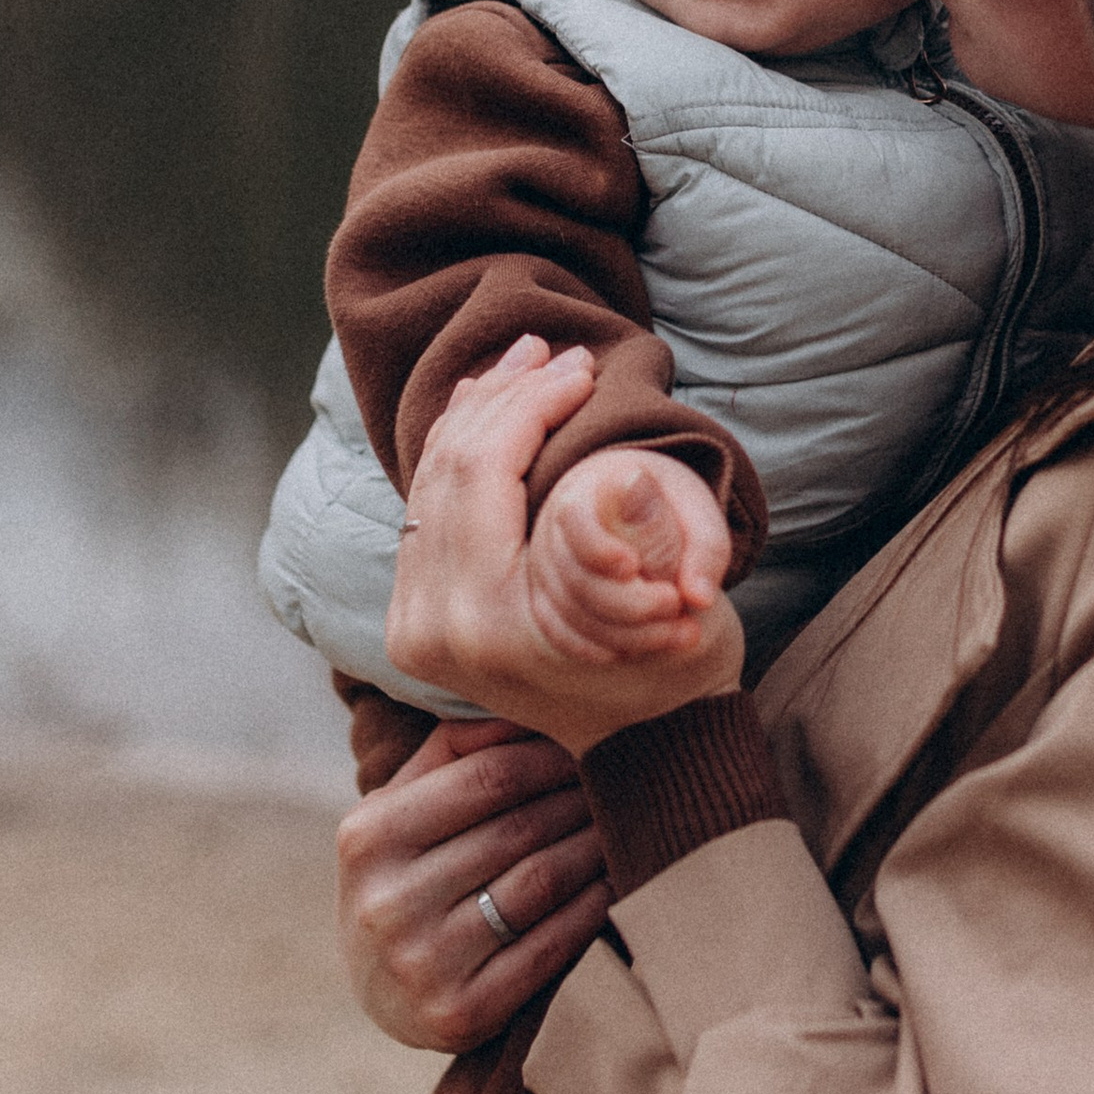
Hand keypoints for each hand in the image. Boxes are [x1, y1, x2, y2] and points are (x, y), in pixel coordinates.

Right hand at [337, 715, 611, 1051]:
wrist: (381, 992)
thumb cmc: (407, 875)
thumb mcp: (401, 811)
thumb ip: (453, 751)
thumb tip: (525, 697)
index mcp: (368, 837)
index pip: (487, 778)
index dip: (553, 758)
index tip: (596, 744)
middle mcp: (386, 902)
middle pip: (519, 830)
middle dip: (583, 800)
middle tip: (633, 781)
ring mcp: (422, 963)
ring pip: (540, 883)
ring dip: (596, 849)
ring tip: (628, 826)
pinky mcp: (460, 1013)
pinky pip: (549, 946)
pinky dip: (592, 909)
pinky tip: (615, 885)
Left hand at [384, 336, 745, 755]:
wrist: (646, 743)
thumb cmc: (674, 669)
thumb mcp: (679, 602)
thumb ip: (650, 537)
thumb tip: (623, 475)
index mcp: (486, 620)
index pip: (486, 472)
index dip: (532, 404)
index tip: (583, 366)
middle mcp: (432, 626)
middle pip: (447, 471)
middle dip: (502, 397)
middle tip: (553, 350)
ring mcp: (414, 627)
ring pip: (427, 486)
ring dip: (474, 416)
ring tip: (522, 362)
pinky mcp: (413, 622)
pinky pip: (424, 515)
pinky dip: (454, 457)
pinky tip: (480, 409)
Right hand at [523, 447, 733, 661]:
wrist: (643, 525)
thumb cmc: (670, 513)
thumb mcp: (698, 512)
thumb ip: (705, 548)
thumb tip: (700, 597)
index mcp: (589, 491)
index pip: (574, 518)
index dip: (599, 549)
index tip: (633, 567)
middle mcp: (556, 530)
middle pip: (578, 578)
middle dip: (632, 605)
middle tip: (677, 604)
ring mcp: (546, 569)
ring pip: (573, 614)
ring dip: (629, 635)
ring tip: (681, 633)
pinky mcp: (547, 603)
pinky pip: (561, 637)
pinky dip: (602, 650)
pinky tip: (642, 649)